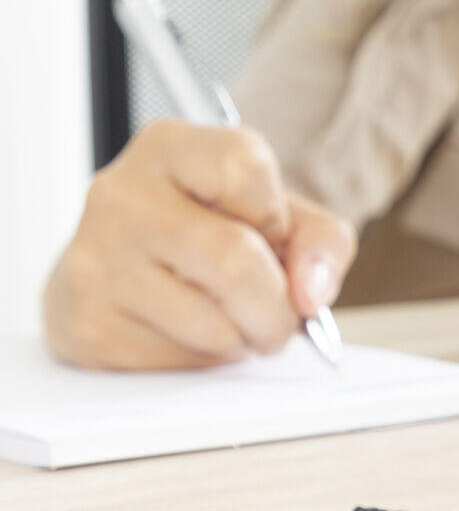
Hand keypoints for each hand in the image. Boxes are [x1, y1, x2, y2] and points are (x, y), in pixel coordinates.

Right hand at [42, 119, 356, 369]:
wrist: (124, 271)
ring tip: (230, 321)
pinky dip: (202, 362)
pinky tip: (188, 334)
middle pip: (233, 258)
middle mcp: (121, 194)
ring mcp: (94, 259)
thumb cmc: (212, 234)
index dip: (275, 217)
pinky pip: (175, 361)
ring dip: (242, 338)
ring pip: (210, 323)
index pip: (244, 168)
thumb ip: (322, 240)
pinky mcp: (85, 323)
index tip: (272, 237)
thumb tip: (311, 292)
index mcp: (171, 148)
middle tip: (279, 319)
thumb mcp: (279, 214)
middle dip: (276, 306)